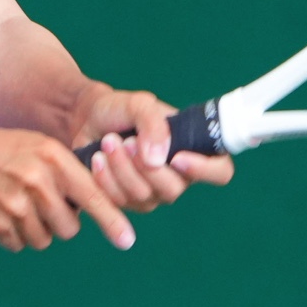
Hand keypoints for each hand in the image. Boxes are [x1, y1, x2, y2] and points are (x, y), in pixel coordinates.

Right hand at [0, 121, 135, 251]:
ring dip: (31, 230)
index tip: (127, 240)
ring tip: (12, 204)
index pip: (92, 195)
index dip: (112, 221)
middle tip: (38, 205)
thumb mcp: (35, 147)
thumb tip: (90, 208)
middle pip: (68, 228)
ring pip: (42, 239)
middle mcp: (37, 181)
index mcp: (52, 158)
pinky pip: (17, 244)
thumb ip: (64, 173)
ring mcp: (15, 204)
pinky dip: (10, 235)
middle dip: (57, 223)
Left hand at [72, 89, 234, 213]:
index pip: (220, 171)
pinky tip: (97, 158)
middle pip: (174, 188)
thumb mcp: (138, 104)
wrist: (86, 119)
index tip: (177, 157)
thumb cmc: (120, 110)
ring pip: (143, 195)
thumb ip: (153, 123)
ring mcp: (154, 193)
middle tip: (126, 141)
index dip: (206, 170)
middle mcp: (178, 177)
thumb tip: (160, 159)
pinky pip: (120, 201)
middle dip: (144, 166)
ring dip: (121, 167)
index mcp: (193, 150)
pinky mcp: (128, 202)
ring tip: (107, 142)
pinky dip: (106, 179)